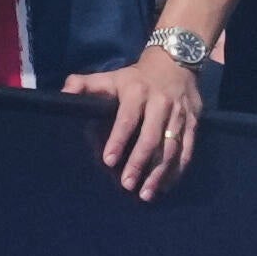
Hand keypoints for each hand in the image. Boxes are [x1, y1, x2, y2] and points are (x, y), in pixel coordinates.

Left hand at [68, 39, 208, 203]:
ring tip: (146, 193)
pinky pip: (187, 150)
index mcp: (137, 92)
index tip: (108, 161)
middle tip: (127, 184)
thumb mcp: (112, 76)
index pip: (127, 118)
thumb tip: (63, 93)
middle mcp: (160, 104)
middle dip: (139, 163)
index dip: (118, 140)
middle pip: (151, 137)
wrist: (176, 62)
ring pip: (171, 147)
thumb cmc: (136, 77)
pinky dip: (177, 170)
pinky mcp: (193, 123)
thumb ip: (85, 84)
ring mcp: (179, 115)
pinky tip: (166, 186)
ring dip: (159, 173)